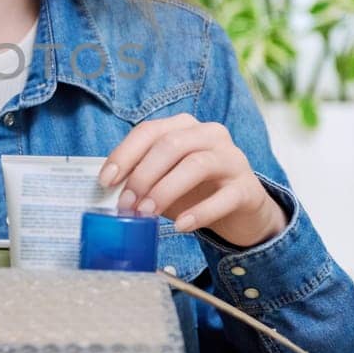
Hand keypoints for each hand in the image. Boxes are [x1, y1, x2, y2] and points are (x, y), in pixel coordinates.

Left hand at [97, 113, 287, 248]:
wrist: (242, 211)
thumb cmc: (195, 191)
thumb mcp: (163, 181)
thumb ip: (140, 180)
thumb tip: (106, 192)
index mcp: (185, 127)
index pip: (149, 131)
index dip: (124, 154)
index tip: (106, 181)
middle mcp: (210, 135)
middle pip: (171, 145)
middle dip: (143, 176)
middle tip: (126, 205)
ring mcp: (232, 159)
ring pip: (196, 165)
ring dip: (165, 190)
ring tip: (146, 214)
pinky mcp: (248, 188)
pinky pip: (224, 197)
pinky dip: (199, 212)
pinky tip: (181, 226)